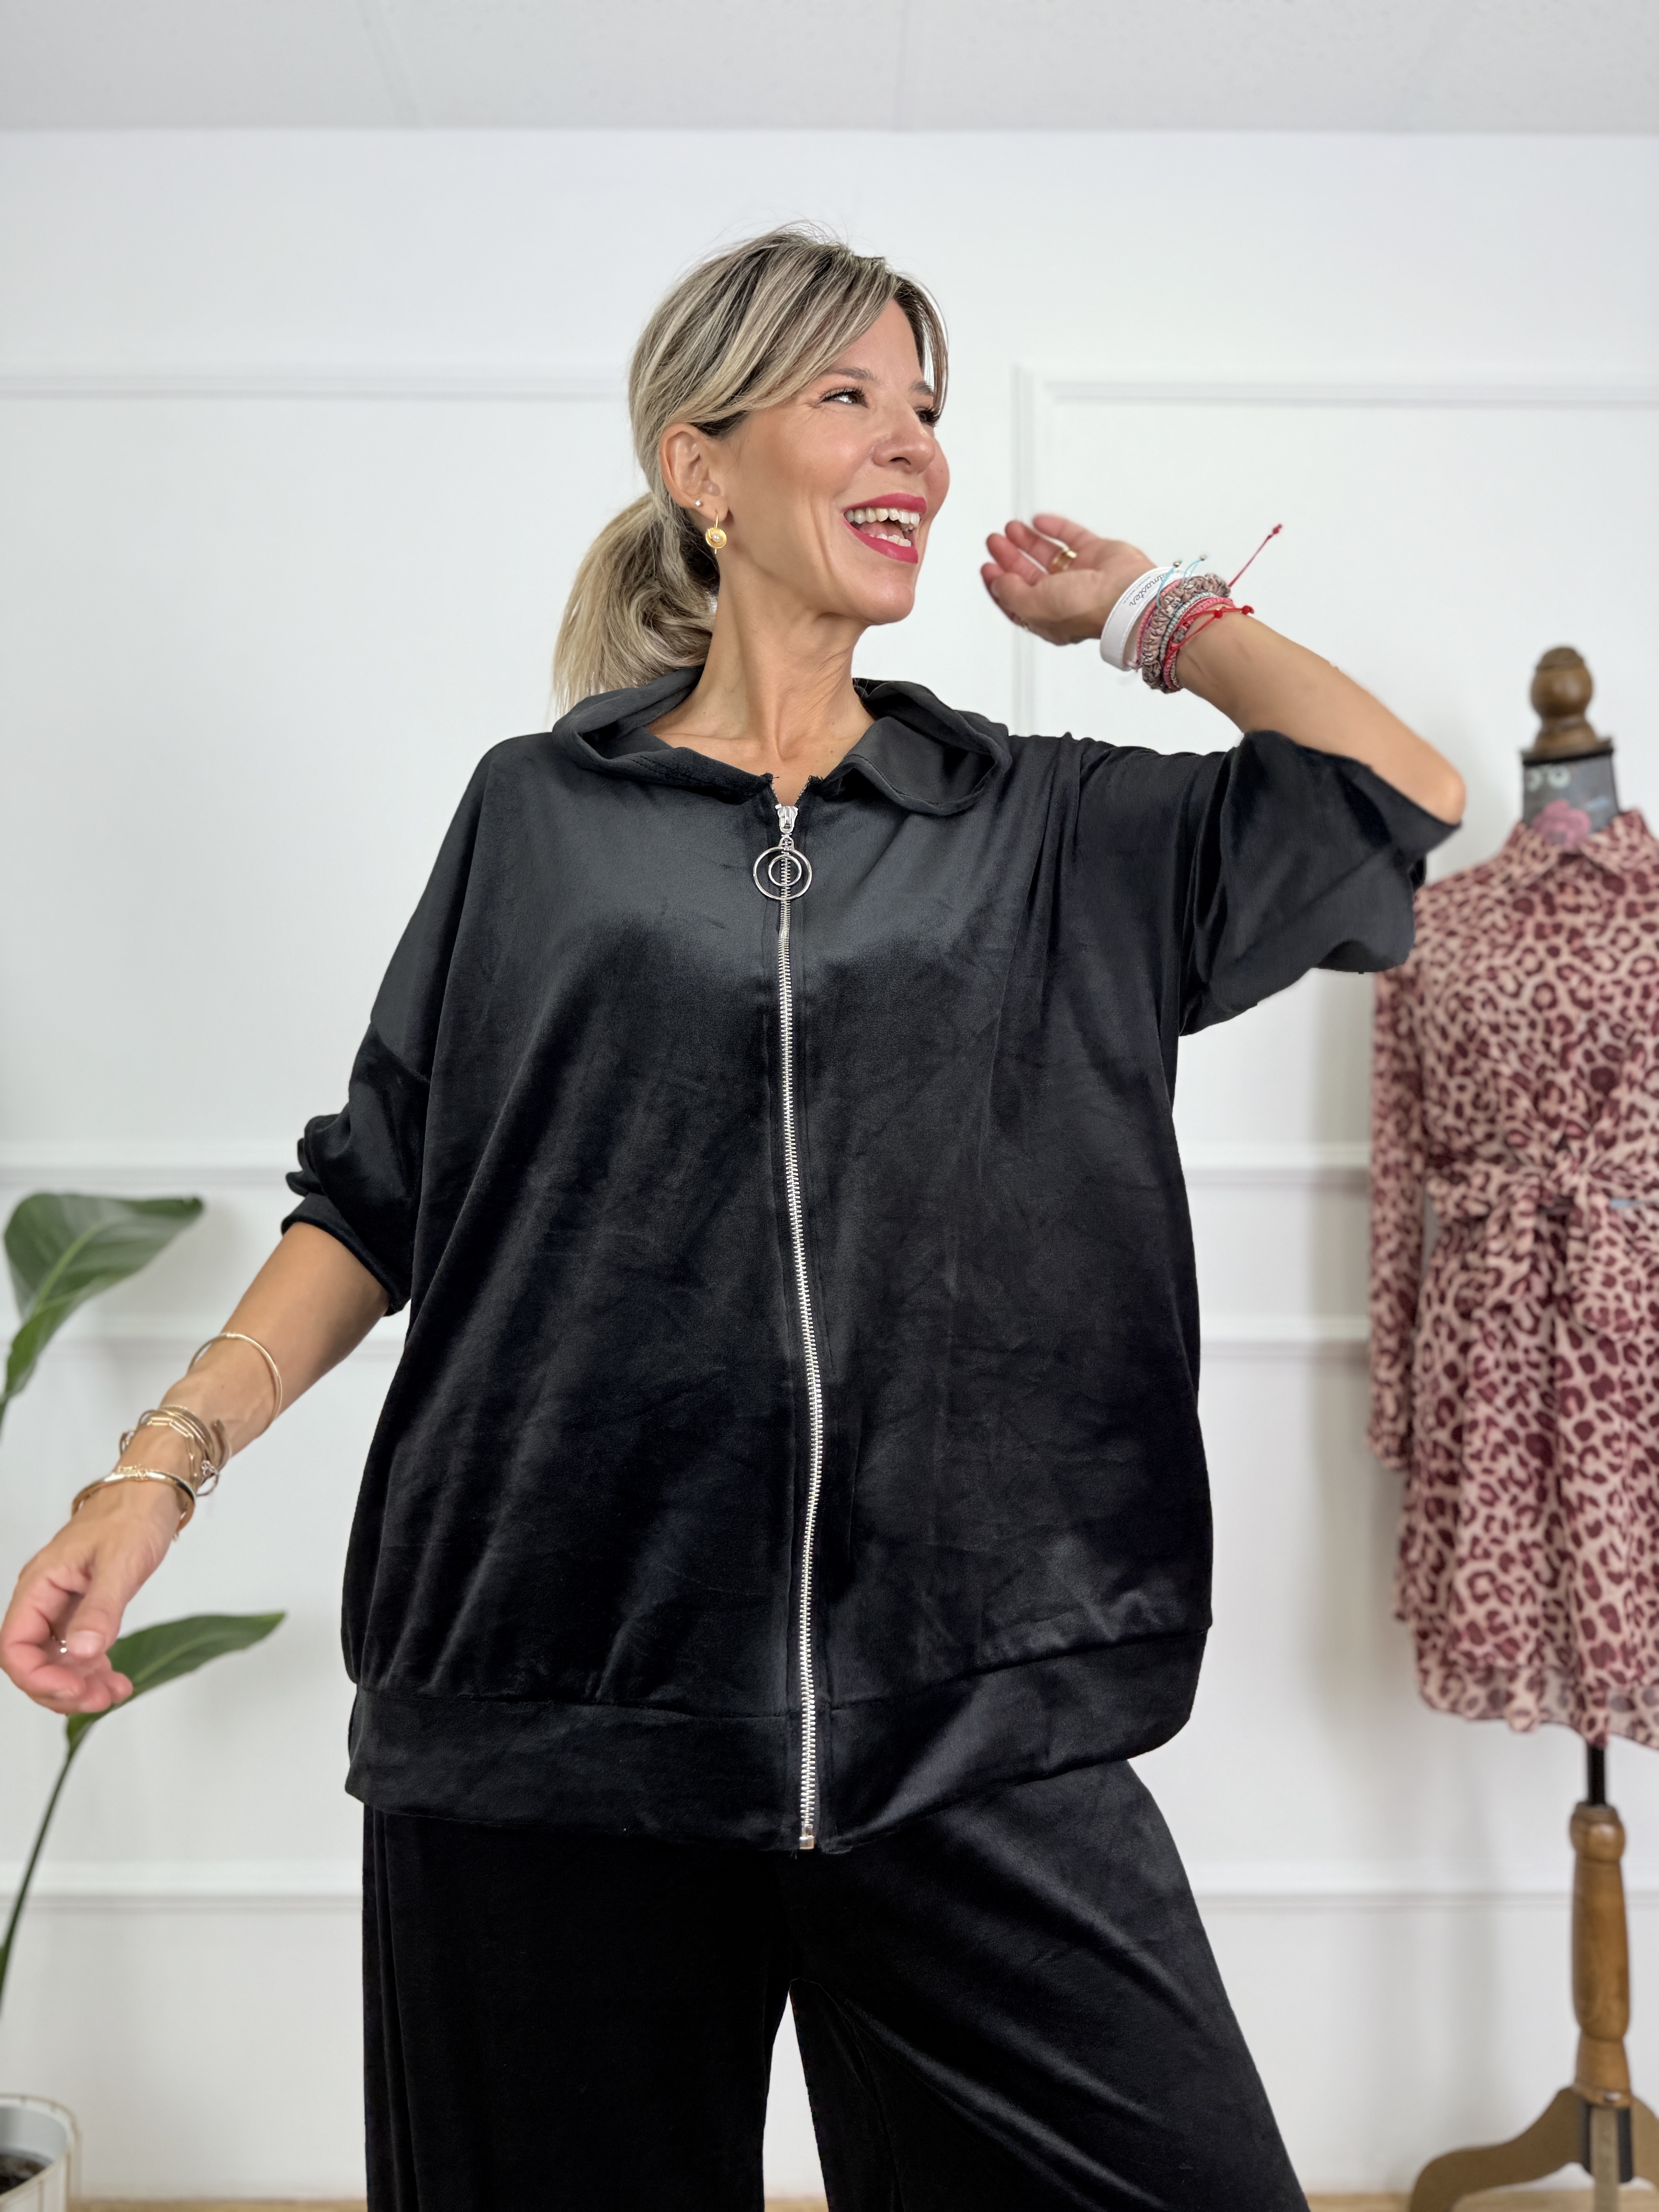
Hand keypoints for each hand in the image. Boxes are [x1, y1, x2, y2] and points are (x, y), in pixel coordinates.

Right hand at [1, 1482, 179, 1714]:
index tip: (73, 1690)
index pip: (15, 1646)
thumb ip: (101, 1609)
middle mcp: (44, 1598)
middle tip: (99, 1699)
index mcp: (40, 1584)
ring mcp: (62, 1606)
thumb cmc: (132, 1515)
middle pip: (32, 1661)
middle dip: (61, 1688)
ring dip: (79, 1685)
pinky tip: (115, 1680)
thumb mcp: (120, 1562)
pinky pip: (77, 1651)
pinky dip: (93, 1671)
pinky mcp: (83, 1610)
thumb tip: (84, 1653)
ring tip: (114, 1693)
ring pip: (56, 1661)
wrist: (151, 1492)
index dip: (38, 1676)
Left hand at [981, 513, 1155, 646]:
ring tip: (1010, 528)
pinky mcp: (1096, 554)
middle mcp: (1065, 598)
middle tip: (994, 542)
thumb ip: (1012, 594)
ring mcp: (1082, 575)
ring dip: (1027, 541)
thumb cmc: (1088, 608)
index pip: (1017, 600)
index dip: (999, 584)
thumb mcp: (1034, 606)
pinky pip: (1071, 537)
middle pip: (1029, 575)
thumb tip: (999, 583)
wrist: (1126, 594)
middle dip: (1009, 558)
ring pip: (1048, 555)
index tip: (987, 568)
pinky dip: (1054, 528)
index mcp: (1048, 618)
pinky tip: (1038, 521)